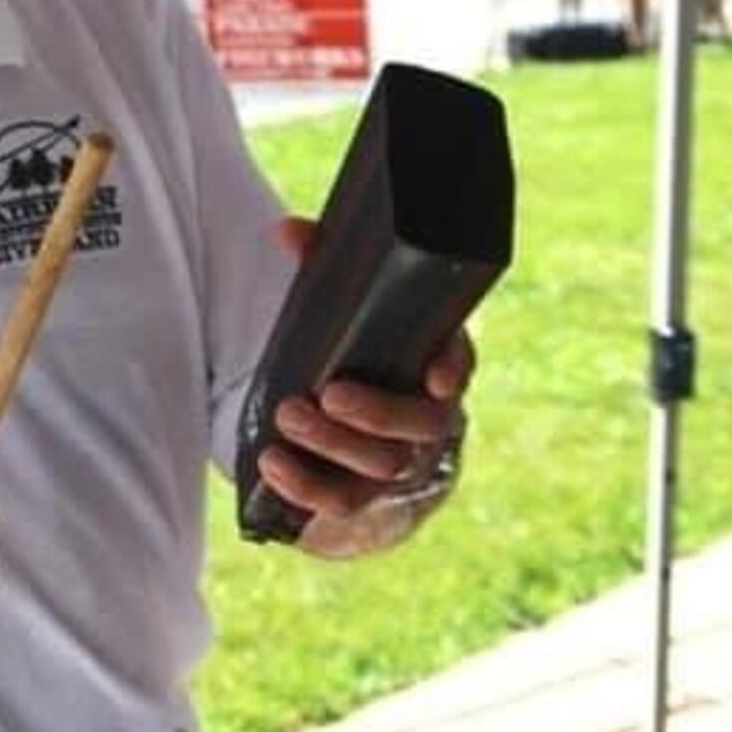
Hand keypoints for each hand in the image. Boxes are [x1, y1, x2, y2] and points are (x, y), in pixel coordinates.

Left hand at [259, 217, 474, 548]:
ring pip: (384, 465)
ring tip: (286, 415)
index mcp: (432, 359)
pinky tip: (273, 462)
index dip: (453, 370)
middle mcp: (427, 415)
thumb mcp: (339, 303)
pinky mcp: (363, 491)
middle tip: (326, 392)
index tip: (436, 377)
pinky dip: (307, 485)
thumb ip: (319, 262)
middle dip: (376, 412)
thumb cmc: (350, 343)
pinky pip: (344, 500)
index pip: (459, 362)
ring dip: (334, 444)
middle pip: (422, 425)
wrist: (345, 412)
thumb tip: (286, 231)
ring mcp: (399, 459)